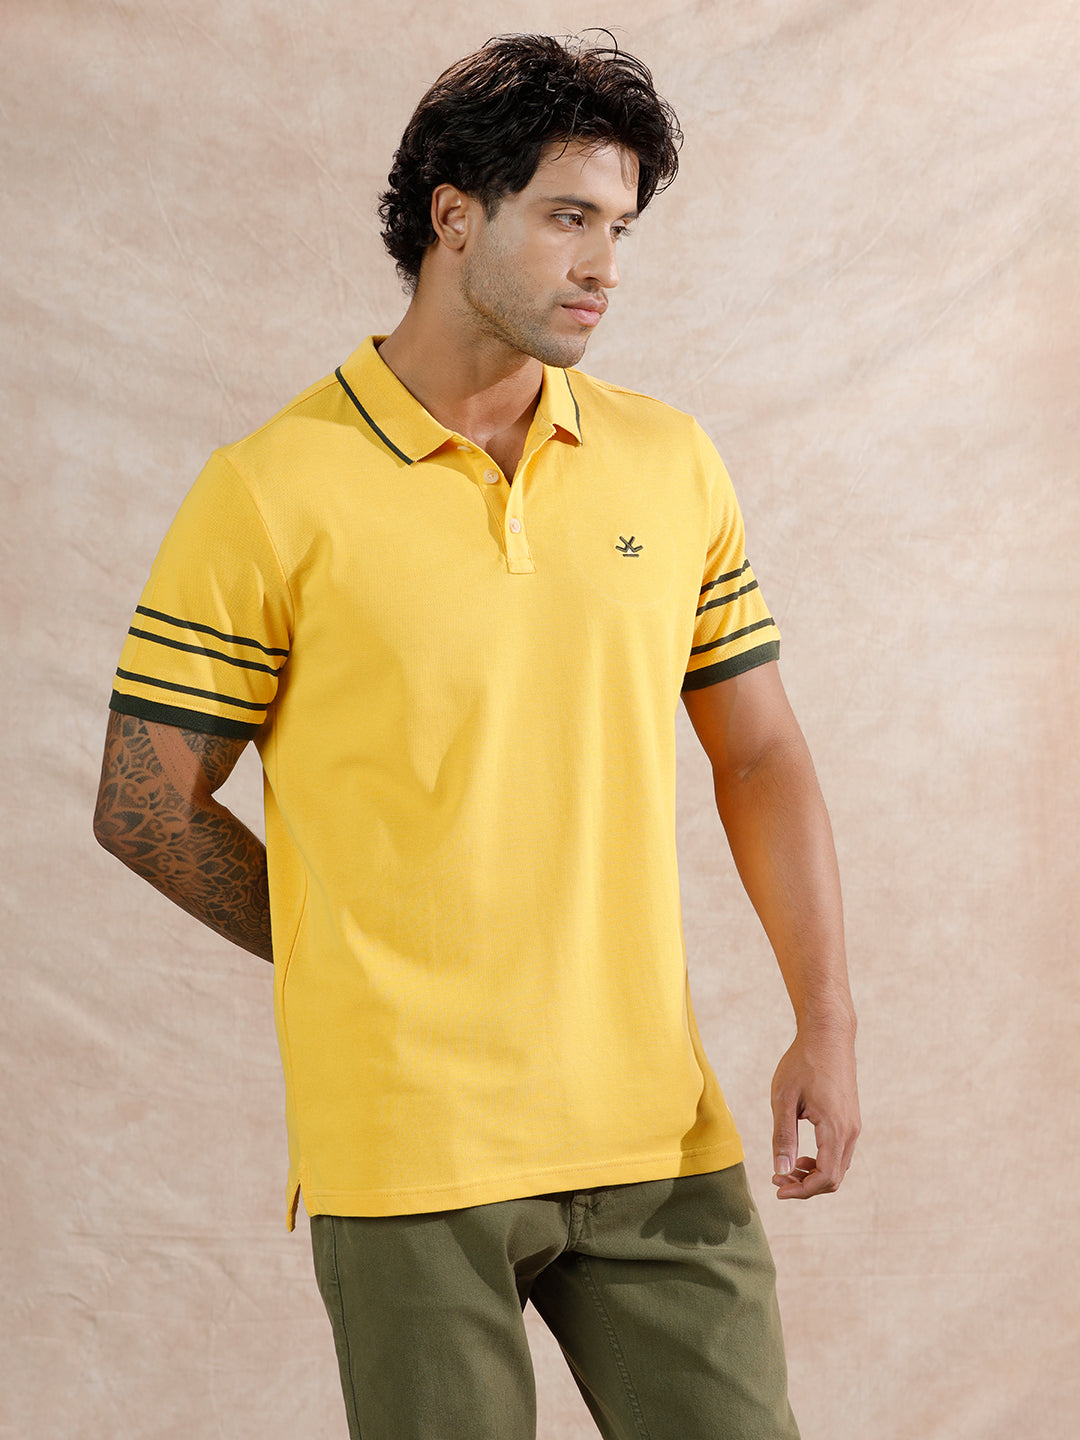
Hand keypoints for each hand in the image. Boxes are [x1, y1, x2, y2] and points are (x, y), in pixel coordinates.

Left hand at [770, 1023, 859, 1198]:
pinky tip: (800, 1154)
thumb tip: (781, 1170)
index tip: (777, 1187)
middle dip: (805, 1186)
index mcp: (835, 1128)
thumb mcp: (784, 1098)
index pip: (825, 1178)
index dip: (801, 1190)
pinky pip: (840, 1153)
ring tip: (785, 1167)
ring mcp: (853, 1126)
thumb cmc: (803, 1062)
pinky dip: (821, 1161)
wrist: (828, 1035)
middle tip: (777, 1177)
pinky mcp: (851, 1120)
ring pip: (838, 1167)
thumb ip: (783, 1136)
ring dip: (813, 1175)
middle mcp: (850, 1131)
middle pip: (834, 1178)